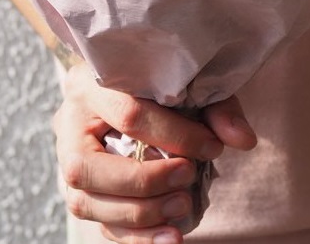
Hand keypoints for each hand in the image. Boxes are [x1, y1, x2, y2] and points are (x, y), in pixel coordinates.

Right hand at [55, 62, 256, 243]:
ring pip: (87, 201)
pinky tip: (170, 238)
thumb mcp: (189, 82)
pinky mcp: (78, 191)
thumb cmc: (160, 81)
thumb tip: (244, 140)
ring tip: (182, 207)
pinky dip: (136, 237)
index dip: (174, 136)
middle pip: (90, 167)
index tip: (212, 147)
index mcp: (94, 84)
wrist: (128, 85)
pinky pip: (98, 223)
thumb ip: (217, 107)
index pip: (130, 115)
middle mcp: (70, 124)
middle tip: (189, 177)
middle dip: (145, 181)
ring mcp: (66, 161)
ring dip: (140, 215)